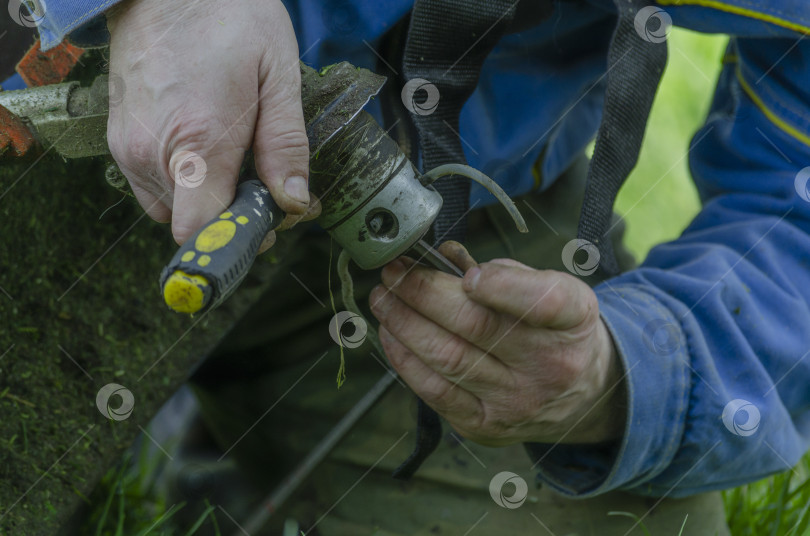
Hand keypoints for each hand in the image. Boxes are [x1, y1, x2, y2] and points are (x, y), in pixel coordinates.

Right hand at [106, 0, 311, 245]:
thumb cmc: (229, 18)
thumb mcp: (277, 76)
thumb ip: (284, 145)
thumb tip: (293, 202)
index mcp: (198, 140)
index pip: (200, 230)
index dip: (237, 237)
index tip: (266, 221)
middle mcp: (151, 152)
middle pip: (190, 224)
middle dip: (229, 215)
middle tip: (260, 181)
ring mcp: (127, 147)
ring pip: (171, 209)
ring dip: (205, 198)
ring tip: (231, 156)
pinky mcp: (117, 140)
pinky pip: (152, 186)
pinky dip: (182, 182)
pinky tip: (203, 148)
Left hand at [369, 249, 625, 445]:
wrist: (582, 394)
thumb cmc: (555, 329)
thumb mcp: (550, 288)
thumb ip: (500, 270)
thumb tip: (441, 256)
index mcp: (573, 319)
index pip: (545, 302)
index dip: (502, 287)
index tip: (469, 274)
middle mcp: (550, 366)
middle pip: (477, 327)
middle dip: (424, 293)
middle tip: (394, 271)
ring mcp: (516, 402)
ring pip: (448, 359)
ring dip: (404, 323)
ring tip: (383, 298)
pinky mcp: (485, 426)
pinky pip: (435, 392)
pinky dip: (405, 359)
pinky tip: (391, 333)